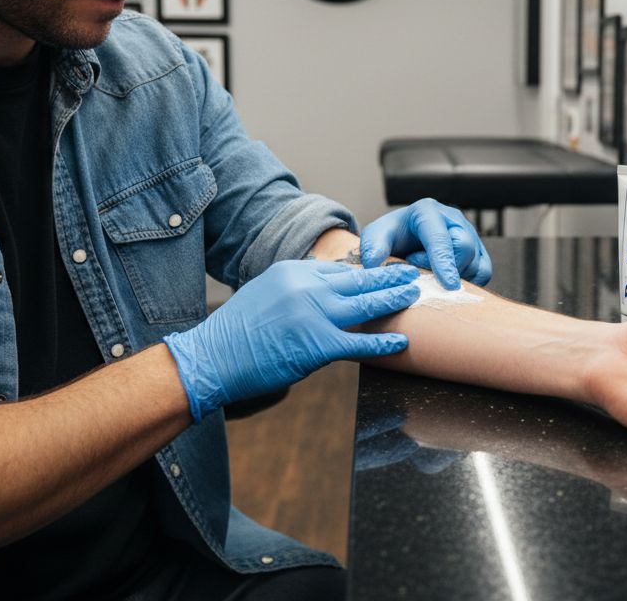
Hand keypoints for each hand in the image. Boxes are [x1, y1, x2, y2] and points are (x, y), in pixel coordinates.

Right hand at [165, 260, 419, 421]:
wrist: (212, 358)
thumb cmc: (234, 334)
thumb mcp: (263, 294)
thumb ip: (293, 290)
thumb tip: (319, 293)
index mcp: (292, 272)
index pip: (338, 268)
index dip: (364, 271)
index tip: (382, 272)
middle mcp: (305, 287)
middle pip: (358, 279)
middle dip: (388, 278)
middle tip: (412, 275)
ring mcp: (313, 315)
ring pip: (364, 304)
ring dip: (393, 299)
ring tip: (414, 295)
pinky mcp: (317, 345)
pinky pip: (359, 343)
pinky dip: (383, 342)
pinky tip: (401, 342)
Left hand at [360, 198, 491, 288]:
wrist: (405, 238)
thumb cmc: (392, 236)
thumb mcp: (376, 236)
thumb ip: (373, 247)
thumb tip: (374, 263)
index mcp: (427, 211)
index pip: (441, 238)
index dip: (444, 262)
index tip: (448, 284)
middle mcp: (453, 219)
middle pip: (464, 249)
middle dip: (445, 268)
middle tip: (420, 271)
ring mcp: (469, 233)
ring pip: (477, 262)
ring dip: (456, 276)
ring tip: (432, 273)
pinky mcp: (478, 250)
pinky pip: (484, 271)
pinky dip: (470, 282)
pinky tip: (449, 280)